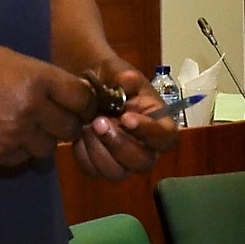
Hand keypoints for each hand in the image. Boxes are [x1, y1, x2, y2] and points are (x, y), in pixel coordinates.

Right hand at [0, 46, 94, 168]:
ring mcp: (14, 137)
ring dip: (44, 139)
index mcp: (37, 80)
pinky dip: (20, 150)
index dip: (87, 102)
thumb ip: (45, 77)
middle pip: (71, 127)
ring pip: (48, 148)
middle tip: (58, 117)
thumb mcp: (13, 60)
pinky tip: (5, 134)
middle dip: (69, 123)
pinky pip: (23, 158)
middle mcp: (30, 110)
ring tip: (27, 126)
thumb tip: (74, 93)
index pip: (82, 98)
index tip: (83, 104)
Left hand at [68, 59, 179, 181]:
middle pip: (142, 162)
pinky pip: (94, 171)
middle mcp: (145, 147)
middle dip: (118, 144)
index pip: (166, 137)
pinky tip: (79, 135)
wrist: (87, 87)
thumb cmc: (111, 80)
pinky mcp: (102, 166)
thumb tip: (127, 79)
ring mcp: (124, 160)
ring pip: (117, 172)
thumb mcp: (118, 71)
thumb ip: (124, 75)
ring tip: (86, 126)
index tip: (126, 118)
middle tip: (98, 122)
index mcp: (158, 122)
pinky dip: (83, 154)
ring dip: (98, 151)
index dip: (149, 132)